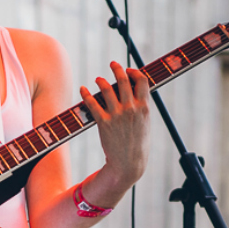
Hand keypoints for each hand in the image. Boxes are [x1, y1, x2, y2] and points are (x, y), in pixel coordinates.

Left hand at [79, 61, 150, 184]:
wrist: (128, 164)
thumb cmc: (137, 144)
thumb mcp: (145, 123)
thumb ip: (141, 106)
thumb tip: (136, 91)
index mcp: (144, 108)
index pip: (142, 81)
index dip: (135, 72)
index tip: (129, 70)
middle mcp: (131, 109)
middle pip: (123, 80)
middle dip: (117, 68)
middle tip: (113, 64)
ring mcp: (117, 115)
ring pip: (106, 89)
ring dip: (101, 80)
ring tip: (98, 79)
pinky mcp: (103, 123)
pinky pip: (92, 104)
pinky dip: (86, 94)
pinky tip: (83, 89)